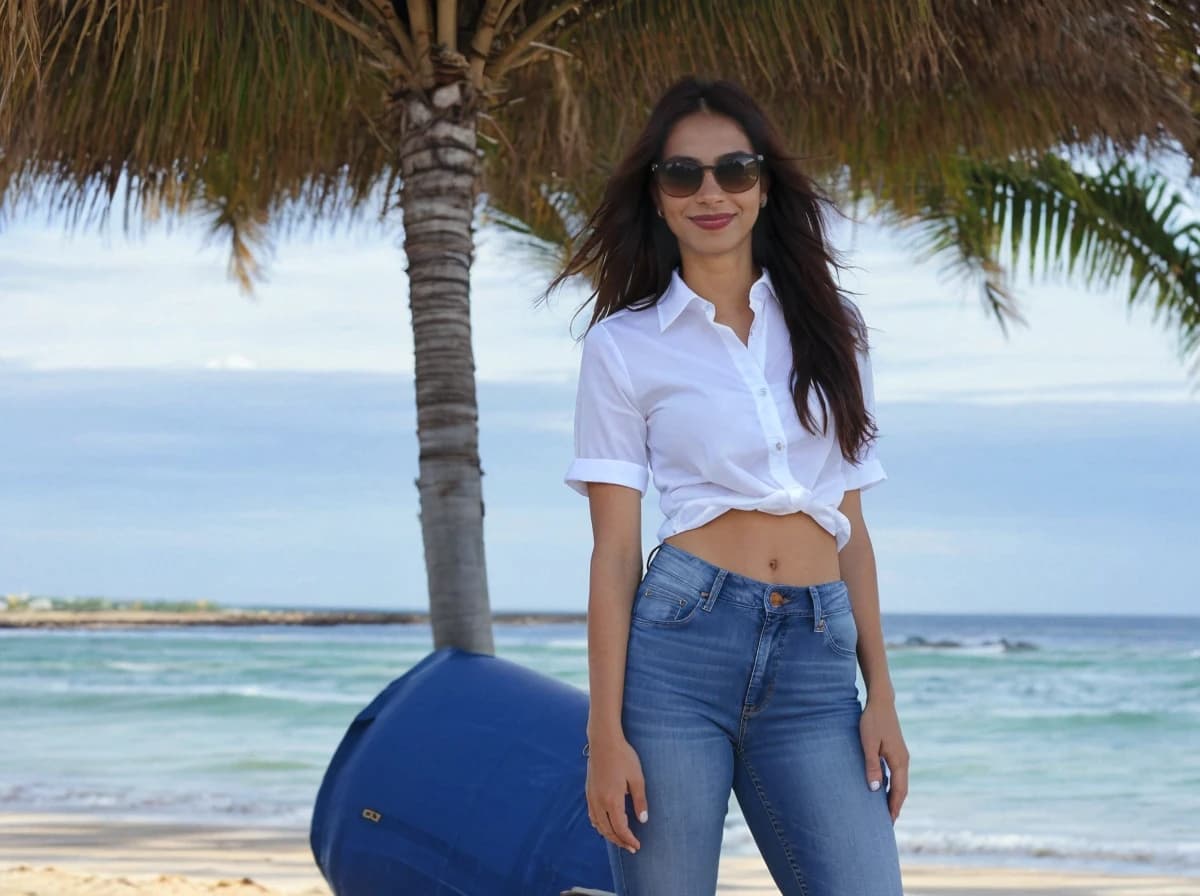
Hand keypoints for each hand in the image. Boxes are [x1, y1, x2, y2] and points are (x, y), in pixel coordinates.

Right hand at [585, 735, 648, 852]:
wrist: (603, 741)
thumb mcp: (637, 778)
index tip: (637, 846)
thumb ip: (640, 801)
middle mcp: (599, 802)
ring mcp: (591, 797)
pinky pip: (592, 815)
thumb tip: (643, 820)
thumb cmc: (623, 757)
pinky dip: (599, 825)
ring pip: (598, 825)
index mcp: (612, 800)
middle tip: (631, 847)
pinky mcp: (589, 791)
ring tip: (620, 839)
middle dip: (620, 841)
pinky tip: (605, 825)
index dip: (629, 840)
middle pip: (607, 830)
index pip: (620, 828)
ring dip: (609, 835)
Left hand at [860, 698, 908, 822]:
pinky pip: (896, 774)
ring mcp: (901, 755)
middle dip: (895, 806)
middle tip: (887, 823)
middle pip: (902, 789)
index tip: (888, 823)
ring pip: (899, 782)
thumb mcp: (868, 744)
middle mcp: (903, 760)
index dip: (894, 808)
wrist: (881, 702)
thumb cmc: (872, 721)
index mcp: (899, 761)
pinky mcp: (896, 751)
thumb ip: (871, 766)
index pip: (899, 791)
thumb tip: (874, 790)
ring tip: (885, 810)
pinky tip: (882, 789)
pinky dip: (892, 785)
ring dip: (894, 796)